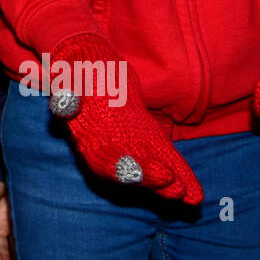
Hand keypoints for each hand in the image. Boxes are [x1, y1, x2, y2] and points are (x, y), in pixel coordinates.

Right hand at [48, 32, 203, 203]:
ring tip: (188, 195)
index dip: (118, 168)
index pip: (102, 160)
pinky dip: (181, 175)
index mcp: (87, 139)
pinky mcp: (149, 138)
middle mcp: (110, 149)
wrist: (92, 64)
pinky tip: (195, 193)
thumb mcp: (68, 79)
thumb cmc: (78, 72)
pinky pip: (166, 159)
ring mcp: (132, 146)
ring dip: (169, 184)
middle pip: (129, 170)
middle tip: (167, 180)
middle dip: (149, 178)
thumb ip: (66, 94)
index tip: (134, 171)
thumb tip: (64, 102)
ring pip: (151, 170)